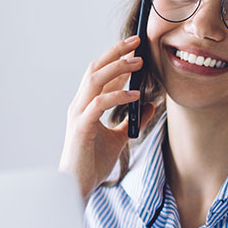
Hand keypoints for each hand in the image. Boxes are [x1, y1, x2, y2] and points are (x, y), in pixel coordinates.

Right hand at [59, 35, 156, 199]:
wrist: (78, 185)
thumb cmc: (93, 162)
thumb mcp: (119, 138)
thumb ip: (132, 120)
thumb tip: (149, 104)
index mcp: (86, 105)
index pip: (100, 74)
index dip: (116, 58)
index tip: (135, 47)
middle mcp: (79, 105)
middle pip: (95, 69)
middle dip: (116, 53)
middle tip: (137, 42)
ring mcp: (78, 114)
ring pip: (95, 80)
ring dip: (117, 68)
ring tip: (138, 61)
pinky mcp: (81, 127)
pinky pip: (99, 104)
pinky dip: (117, 96)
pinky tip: (135, 94)